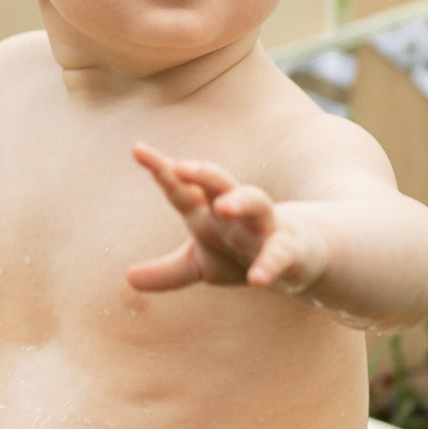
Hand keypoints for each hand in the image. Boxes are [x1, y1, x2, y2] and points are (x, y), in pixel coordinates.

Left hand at [126, 142, 328, 296]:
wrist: (299, 259)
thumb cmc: (243, 253)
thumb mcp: (203, 265)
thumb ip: (168, 271)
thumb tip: (128, 279)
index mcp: (210, 213)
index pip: (183, 189)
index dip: (162, 171)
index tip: (138, 149)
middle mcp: (237, 213)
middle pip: (220, 183)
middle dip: (203, 173)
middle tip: (182, 167)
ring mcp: (266, 227)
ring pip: (257, 204)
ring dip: (240, 201)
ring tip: (222, 206)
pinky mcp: (291, 250)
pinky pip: (281, 253)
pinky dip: (270, 264)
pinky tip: (257, 279)